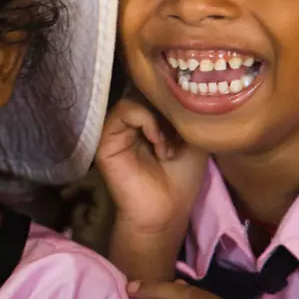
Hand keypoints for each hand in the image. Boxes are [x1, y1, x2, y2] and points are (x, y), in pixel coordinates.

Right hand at [95, 97, 207, 235]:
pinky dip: (146, 120)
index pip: (152, 89)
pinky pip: (124, 111)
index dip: (171, 94)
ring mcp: (116, 129)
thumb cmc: (181, 177)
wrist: (167, 209)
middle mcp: (128, 121)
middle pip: (144, 90)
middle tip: (180, 134)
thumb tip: (173, 90)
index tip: (188, 113)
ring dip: (158, 118)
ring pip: (135, 97)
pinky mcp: (105, 138)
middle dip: (167, 107)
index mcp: (146, 119)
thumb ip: (182, 112)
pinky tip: (158, 142)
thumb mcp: (192, 137)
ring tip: (167, 145)